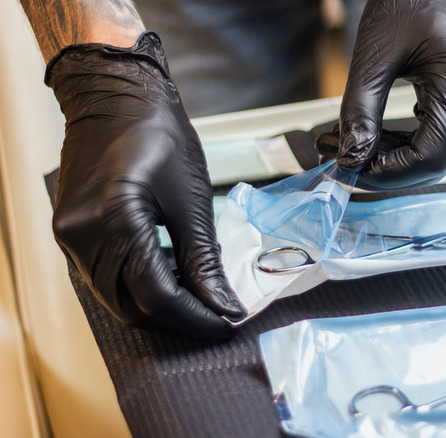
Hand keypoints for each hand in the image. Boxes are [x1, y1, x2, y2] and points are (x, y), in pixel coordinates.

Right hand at [46, 32, 244, 338]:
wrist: (116, 97)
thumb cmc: (156, 134)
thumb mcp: (191, 199)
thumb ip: (204, 260)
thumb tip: (224, 305)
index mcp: (116, 221)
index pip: (157, 296)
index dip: (196, 318)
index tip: (226, 324)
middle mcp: (83, 236)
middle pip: (132, 307)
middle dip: (178, 318)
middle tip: (216, 314)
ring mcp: (71, 237)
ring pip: (115, 299)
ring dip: (157, 306)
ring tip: (197, 297)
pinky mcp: (71, 234)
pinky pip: (103, 278)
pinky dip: (137, 287)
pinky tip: (168, 277)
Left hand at [323, 0, 445, 189]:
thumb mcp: (376, 54)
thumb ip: (361, 110)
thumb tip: (350, 158)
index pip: (430, 158)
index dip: (388, 174)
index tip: (350, 170)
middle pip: (437, 163)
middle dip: (388, 169)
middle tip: (346, 161)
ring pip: (440, 154)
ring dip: (396, 158)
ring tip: (355, 146)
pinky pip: (444, 137)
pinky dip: (410, 144)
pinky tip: (380, 136)